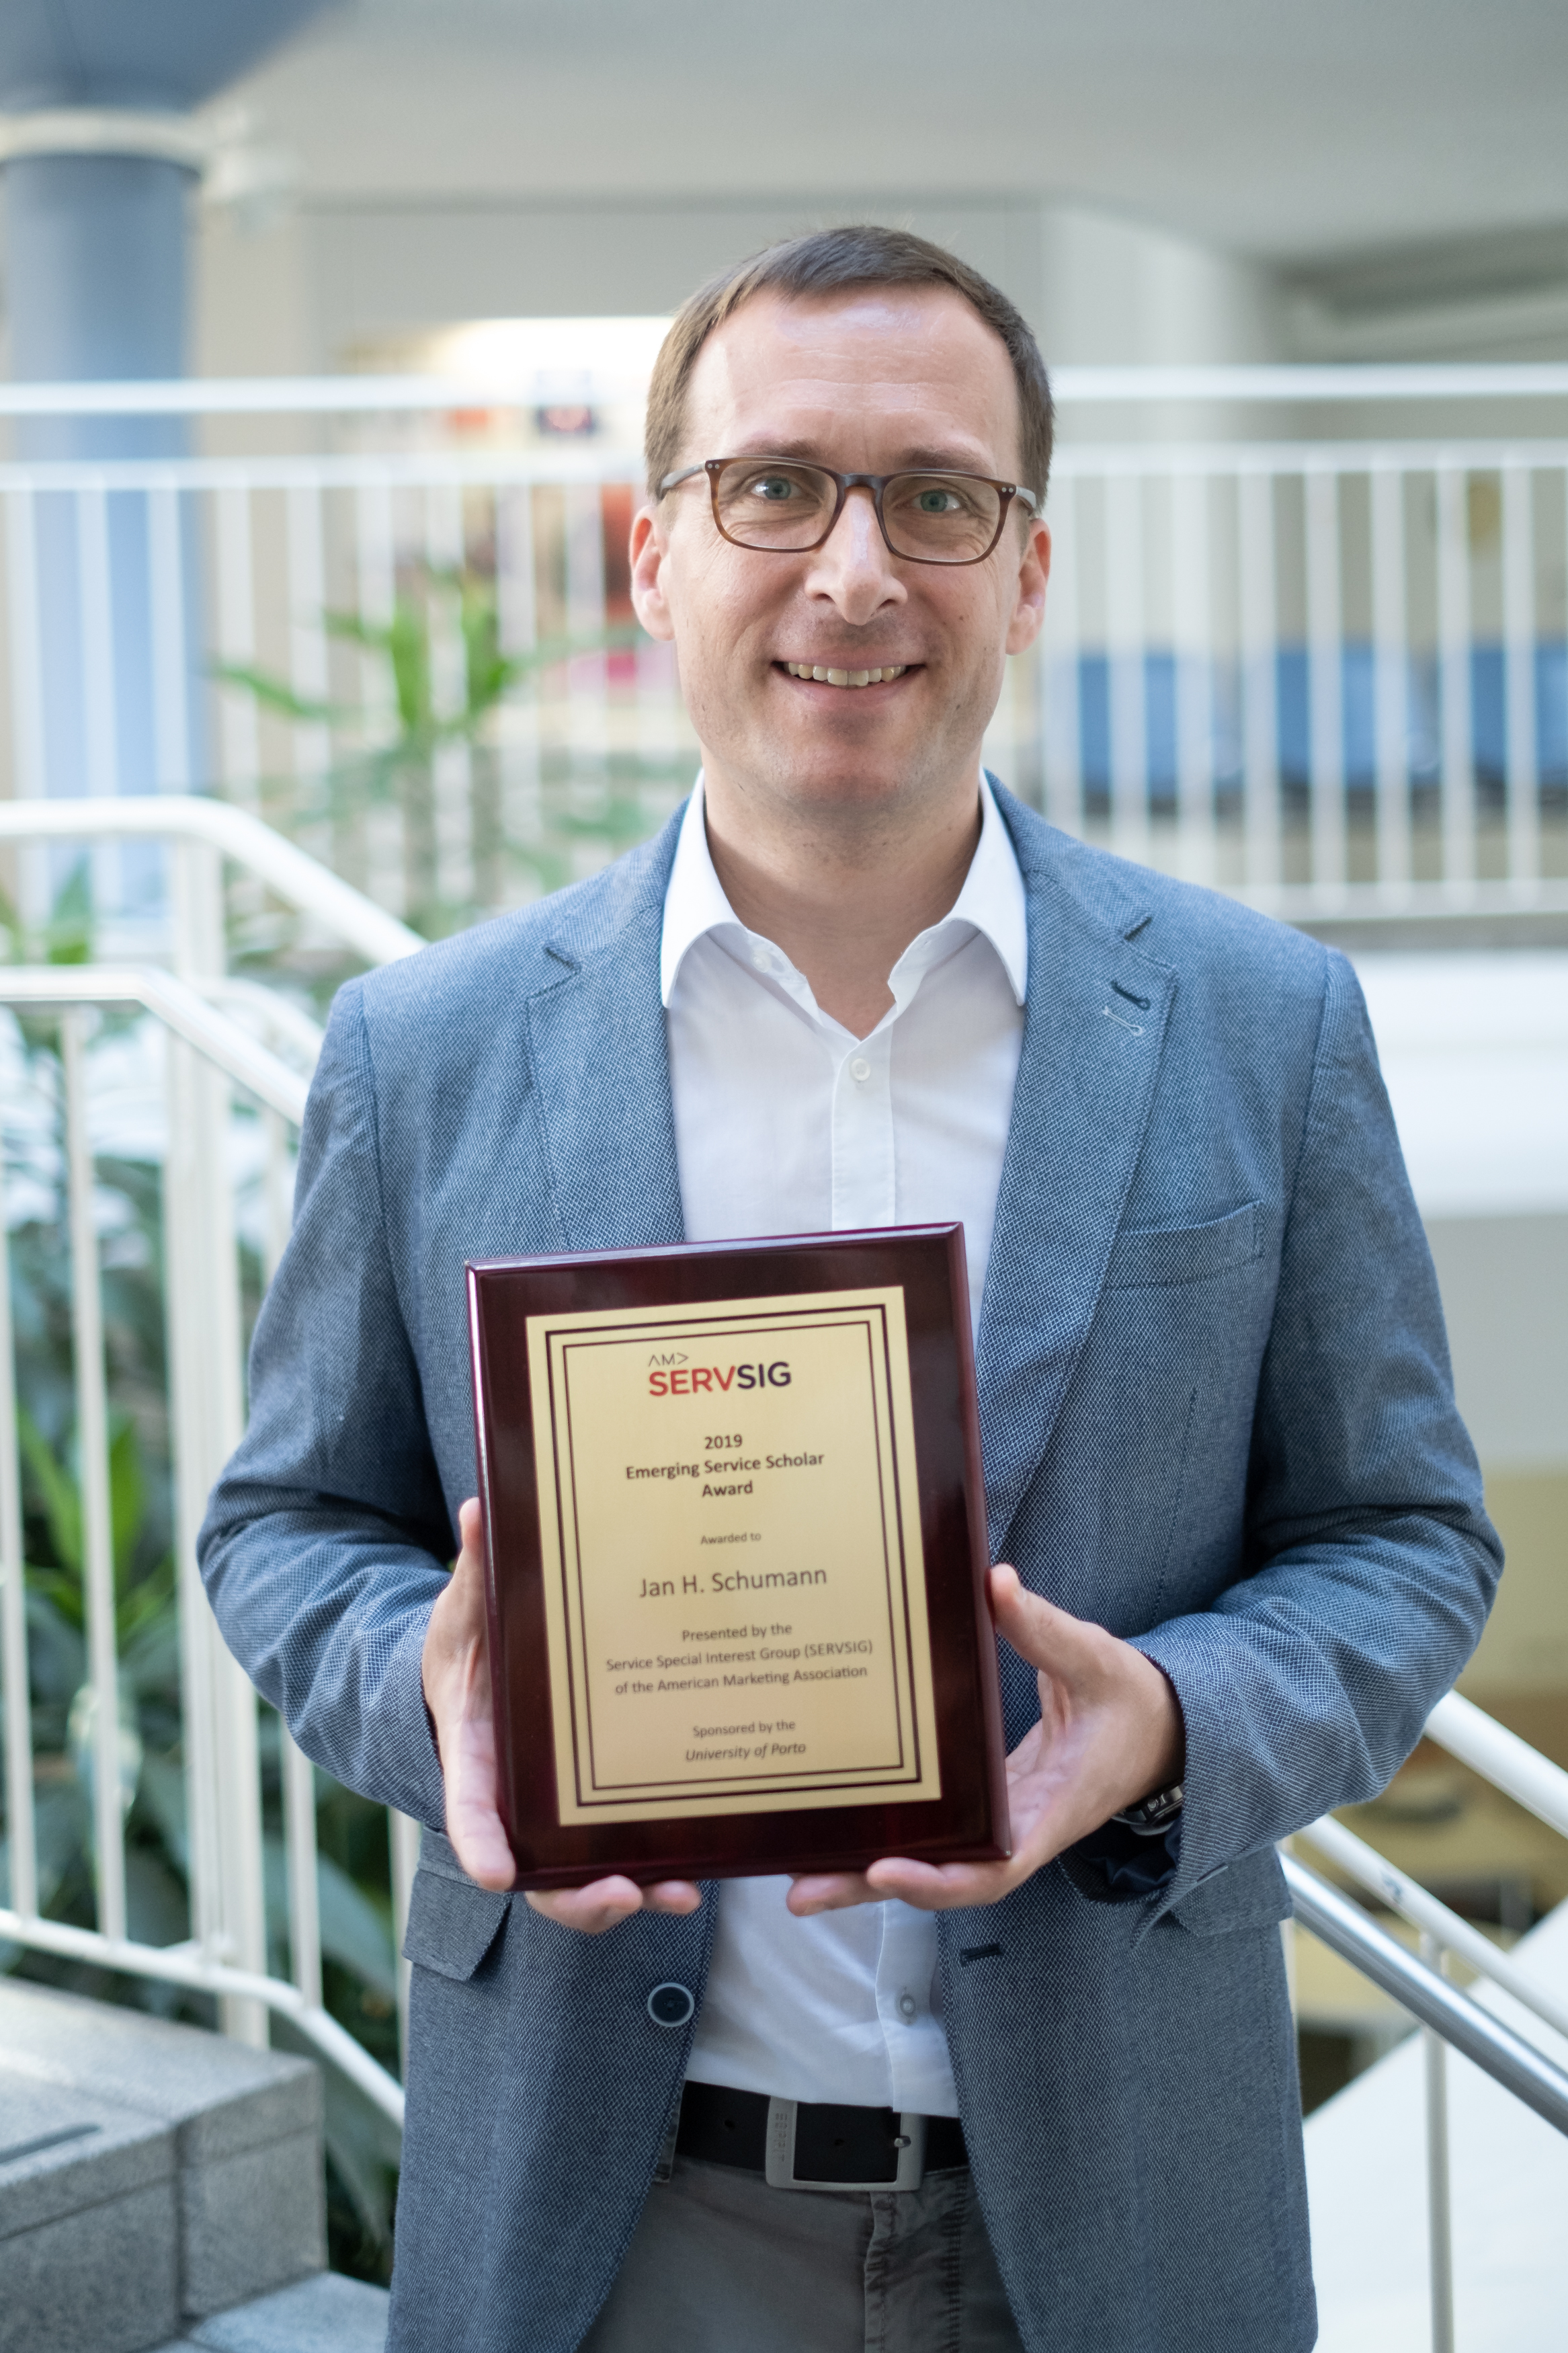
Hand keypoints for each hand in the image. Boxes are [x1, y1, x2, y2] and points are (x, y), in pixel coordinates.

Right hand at [420, 1500, 701, 1931]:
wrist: (480, 1670)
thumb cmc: (470, 1643)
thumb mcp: (466, 1605)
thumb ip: (476, 1567)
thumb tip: (481, 1510)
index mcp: (475, 1752)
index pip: (468, 1806)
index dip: (481, 1840)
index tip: (495, 1872)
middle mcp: (512, 1798)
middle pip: (533, 1873)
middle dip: (577, 1895)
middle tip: (625, 1893)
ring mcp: (552, 1813)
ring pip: (579, 1878)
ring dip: (628, 1894)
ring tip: (680, 1892)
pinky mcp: (591, 1810)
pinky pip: (617, 1854)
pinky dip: (652, 1871)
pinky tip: (700, 1868)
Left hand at [788, 1564, 1184, 1917]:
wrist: (1157, 1726)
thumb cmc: (1131, 1699)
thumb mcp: (1098, 1660)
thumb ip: (1047, 1628)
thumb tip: (996, 1583)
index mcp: (1052, 1810)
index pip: (996, 1866)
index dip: (941, 1880)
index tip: (886, 1871)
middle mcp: (1020, 1829)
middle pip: (942, 1878)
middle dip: (872, 1889)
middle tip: (801, 1892)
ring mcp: (1000, 1821)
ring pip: (930, 1861)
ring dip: (864, 1874)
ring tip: (795, 1877)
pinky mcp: (986, 1804)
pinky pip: (935, 1830)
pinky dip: (887, 1836)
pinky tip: (833, 1826)